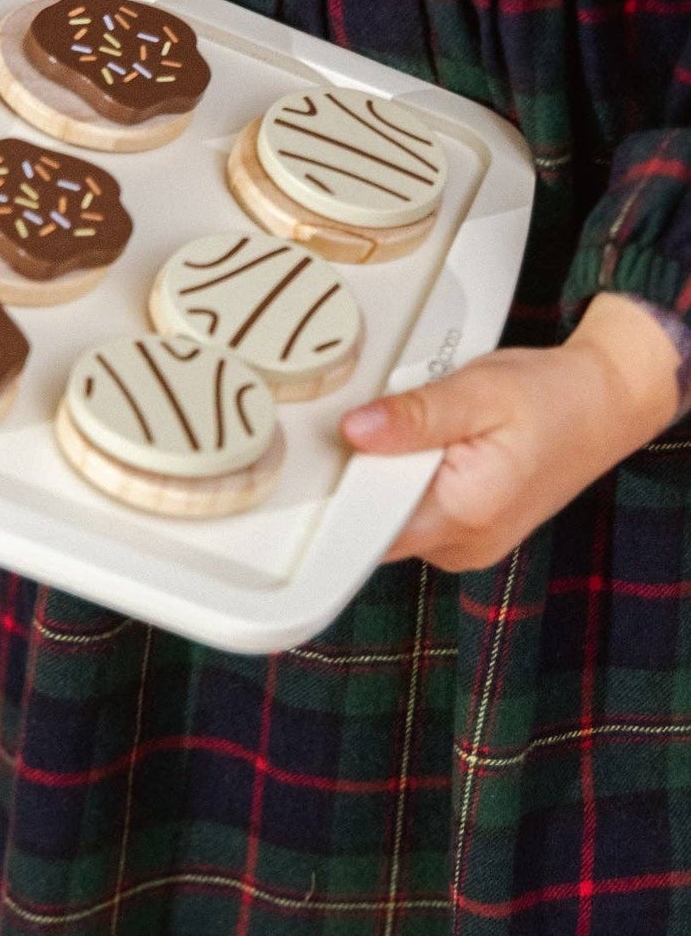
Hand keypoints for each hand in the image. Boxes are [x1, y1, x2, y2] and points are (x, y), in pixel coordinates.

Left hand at [341, 294, 682, 569]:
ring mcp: (464, 545)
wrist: (604, 404)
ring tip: (417, 430)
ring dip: (389, 474)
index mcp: (463, 516)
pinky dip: (410, 479)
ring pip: (392, 516)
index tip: (329, 454)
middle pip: (374, 522)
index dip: (340, 490)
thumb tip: (354, 431)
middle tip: (382, 422)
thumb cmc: (552, 396)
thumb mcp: (479, 390)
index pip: (368, 528)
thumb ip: (415, 415)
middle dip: (366, 473)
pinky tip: (429, 446)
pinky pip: (414, 512)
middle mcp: (461, 545)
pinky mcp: (465, 532)